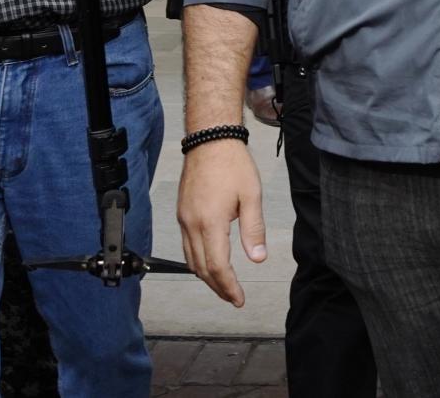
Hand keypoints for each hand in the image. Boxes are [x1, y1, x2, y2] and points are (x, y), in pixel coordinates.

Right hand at [177, 140, 265, 306]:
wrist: (210, 140)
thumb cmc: (232, 164)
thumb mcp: (251, 196)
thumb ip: (253, 230)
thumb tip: (257, 258)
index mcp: (210, 222)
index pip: (217, 266)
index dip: (228, 287)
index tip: (238, 299)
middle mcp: (192, 224)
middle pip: (201, 268)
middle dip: (217, 287)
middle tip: (233, 297)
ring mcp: (184, 219)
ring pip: (190, 259)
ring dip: (206, 276)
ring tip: (223, 285)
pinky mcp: (182, 213)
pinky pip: (186, 245)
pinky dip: (197, 260)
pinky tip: (209, 262)